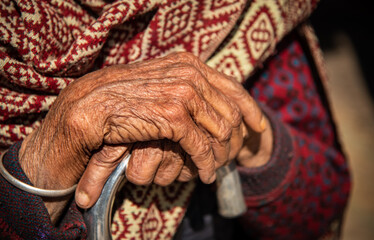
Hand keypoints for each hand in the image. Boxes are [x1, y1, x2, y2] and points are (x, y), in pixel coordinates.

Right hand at [18, 53, 264, 213]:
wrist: (94, 104)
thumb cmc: (125, 96)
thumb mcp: (161, 82)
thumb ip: (186, 86)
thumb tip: (208, 100)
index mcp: (190, 64)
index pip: (233, 87)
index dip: (250, 109)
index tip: (258, 127)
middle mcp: (191, 74)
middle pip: (231, 111)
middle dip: (236, 138)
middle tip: (233, 156)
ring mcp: (184, 94)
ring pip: (220, 130)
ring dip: (221, 154)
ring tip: (215, 167)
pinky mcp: (174, 116)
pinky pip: (201, 146)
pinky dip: (205, 163)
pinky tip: (204, 173)